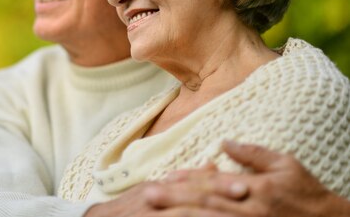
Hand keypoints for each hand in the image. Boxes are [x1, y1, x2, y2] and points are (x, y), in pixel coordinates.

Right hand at [83, 163, 241, 216]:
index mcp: (160, 187)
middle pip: (190, 194)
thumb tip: (213, 163)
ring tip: (229, 211)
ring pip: (182, 211)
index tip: (247, 186)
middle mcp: (154, 196)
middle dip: (218, 193)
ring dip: (207, 211)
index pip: (193, 183)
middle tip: (245, 193)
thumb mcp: (153, 190)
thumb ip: (184, 180)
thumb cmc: (129, 209)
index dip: (219, 184)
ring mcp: (149, 212)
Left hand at [142, 141, 349, 216]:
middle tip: (148, 195)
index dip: (188, 179)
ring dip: (181, 216)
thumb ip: (253, 154)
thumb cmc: (307, 193)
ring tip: (157, 213)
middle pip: (205, 203)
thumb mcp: (286, 164)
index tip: (166, 176)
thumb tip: (225, 142)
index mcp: (254, 187)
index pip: (214, 182)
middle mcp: (248, 209)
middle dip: (175, 199)